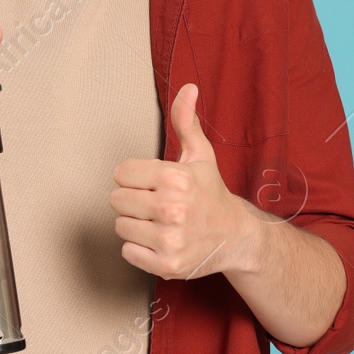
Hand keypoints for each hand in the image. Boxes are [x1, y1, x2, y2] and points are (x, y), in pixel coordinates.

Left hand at [109, 83, 260, 279]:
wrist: (236, 236)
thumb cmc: (211, 193)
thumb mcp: (200, 155)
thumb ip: (186, 121)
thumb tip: (188, 87)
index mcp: (176, 178)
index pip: (121, 173)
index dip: (134, 177)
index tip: (153, 183)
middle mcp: (172, 209)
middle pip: (117, 200)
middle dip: (132, 200)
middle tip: (155, 204)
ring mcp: (170, 240)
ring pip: (120, 226)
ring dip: (135, 224)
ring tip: (158, 222)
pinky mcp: (167, 265)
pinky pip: (127, 251)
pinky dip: (139, 248)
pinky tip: (159, 240)